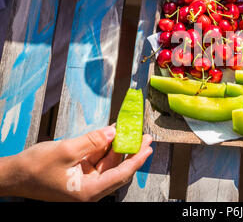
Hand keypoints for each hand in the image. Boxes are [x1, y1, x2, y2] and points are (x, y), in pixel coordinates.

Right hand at [3, 126, 152, 200]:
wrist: (13, 175)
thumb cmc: (35, 168)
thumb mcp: (66, 150)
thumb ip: (92, 141)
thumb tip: (112, 132)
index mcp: (89, 191)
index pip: (121, 174)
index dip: (137, 159)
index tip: (149, 148)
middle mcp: (90, 188)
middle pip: (117, 169)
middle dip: (131, 151)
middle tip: (144, 137)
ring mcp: (85, 181)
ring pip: (108, 163)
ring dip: (117, 147)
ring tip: (130, 130)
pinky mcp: (79, 173)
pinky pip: (97, 159)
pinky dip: (104, 147)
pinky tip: (111, 133)